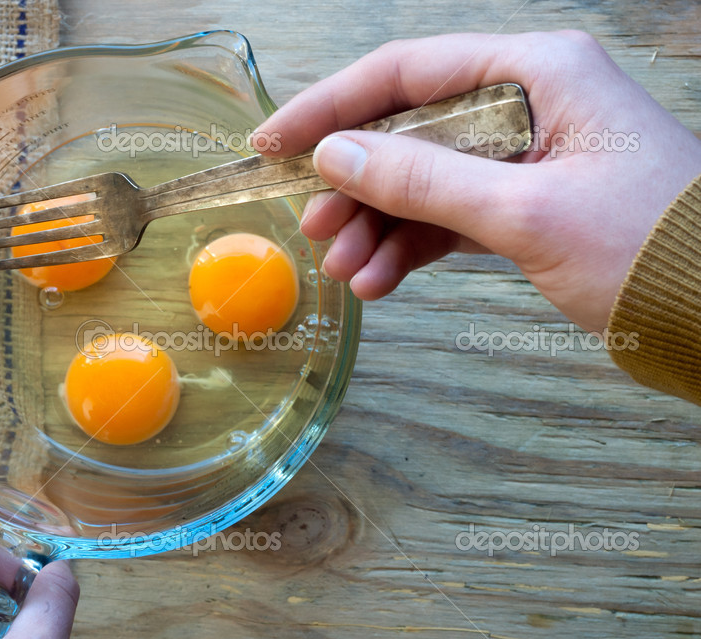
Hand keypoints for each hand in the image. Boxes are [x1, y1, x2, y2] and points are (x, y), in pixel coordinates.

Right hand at [253, 31, 700, 331]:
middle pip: (408, 129)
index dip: (331, 106)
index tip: (274, 143)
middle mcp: (527, 101)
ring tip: (346, 271)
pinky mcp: (526, 203)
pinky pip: (450, 216)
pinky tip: (380, 279)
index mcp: (536, 72)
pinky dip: (412, 246)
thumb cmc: (651, 248)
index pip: (406, 73)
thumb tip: (334, 156)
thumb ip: (423, 180)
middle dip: (356, 184)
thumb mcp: (527, 211)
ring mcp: (525, 154)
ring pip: (423, 179)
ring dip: (378, 225)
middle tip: (315, 228)